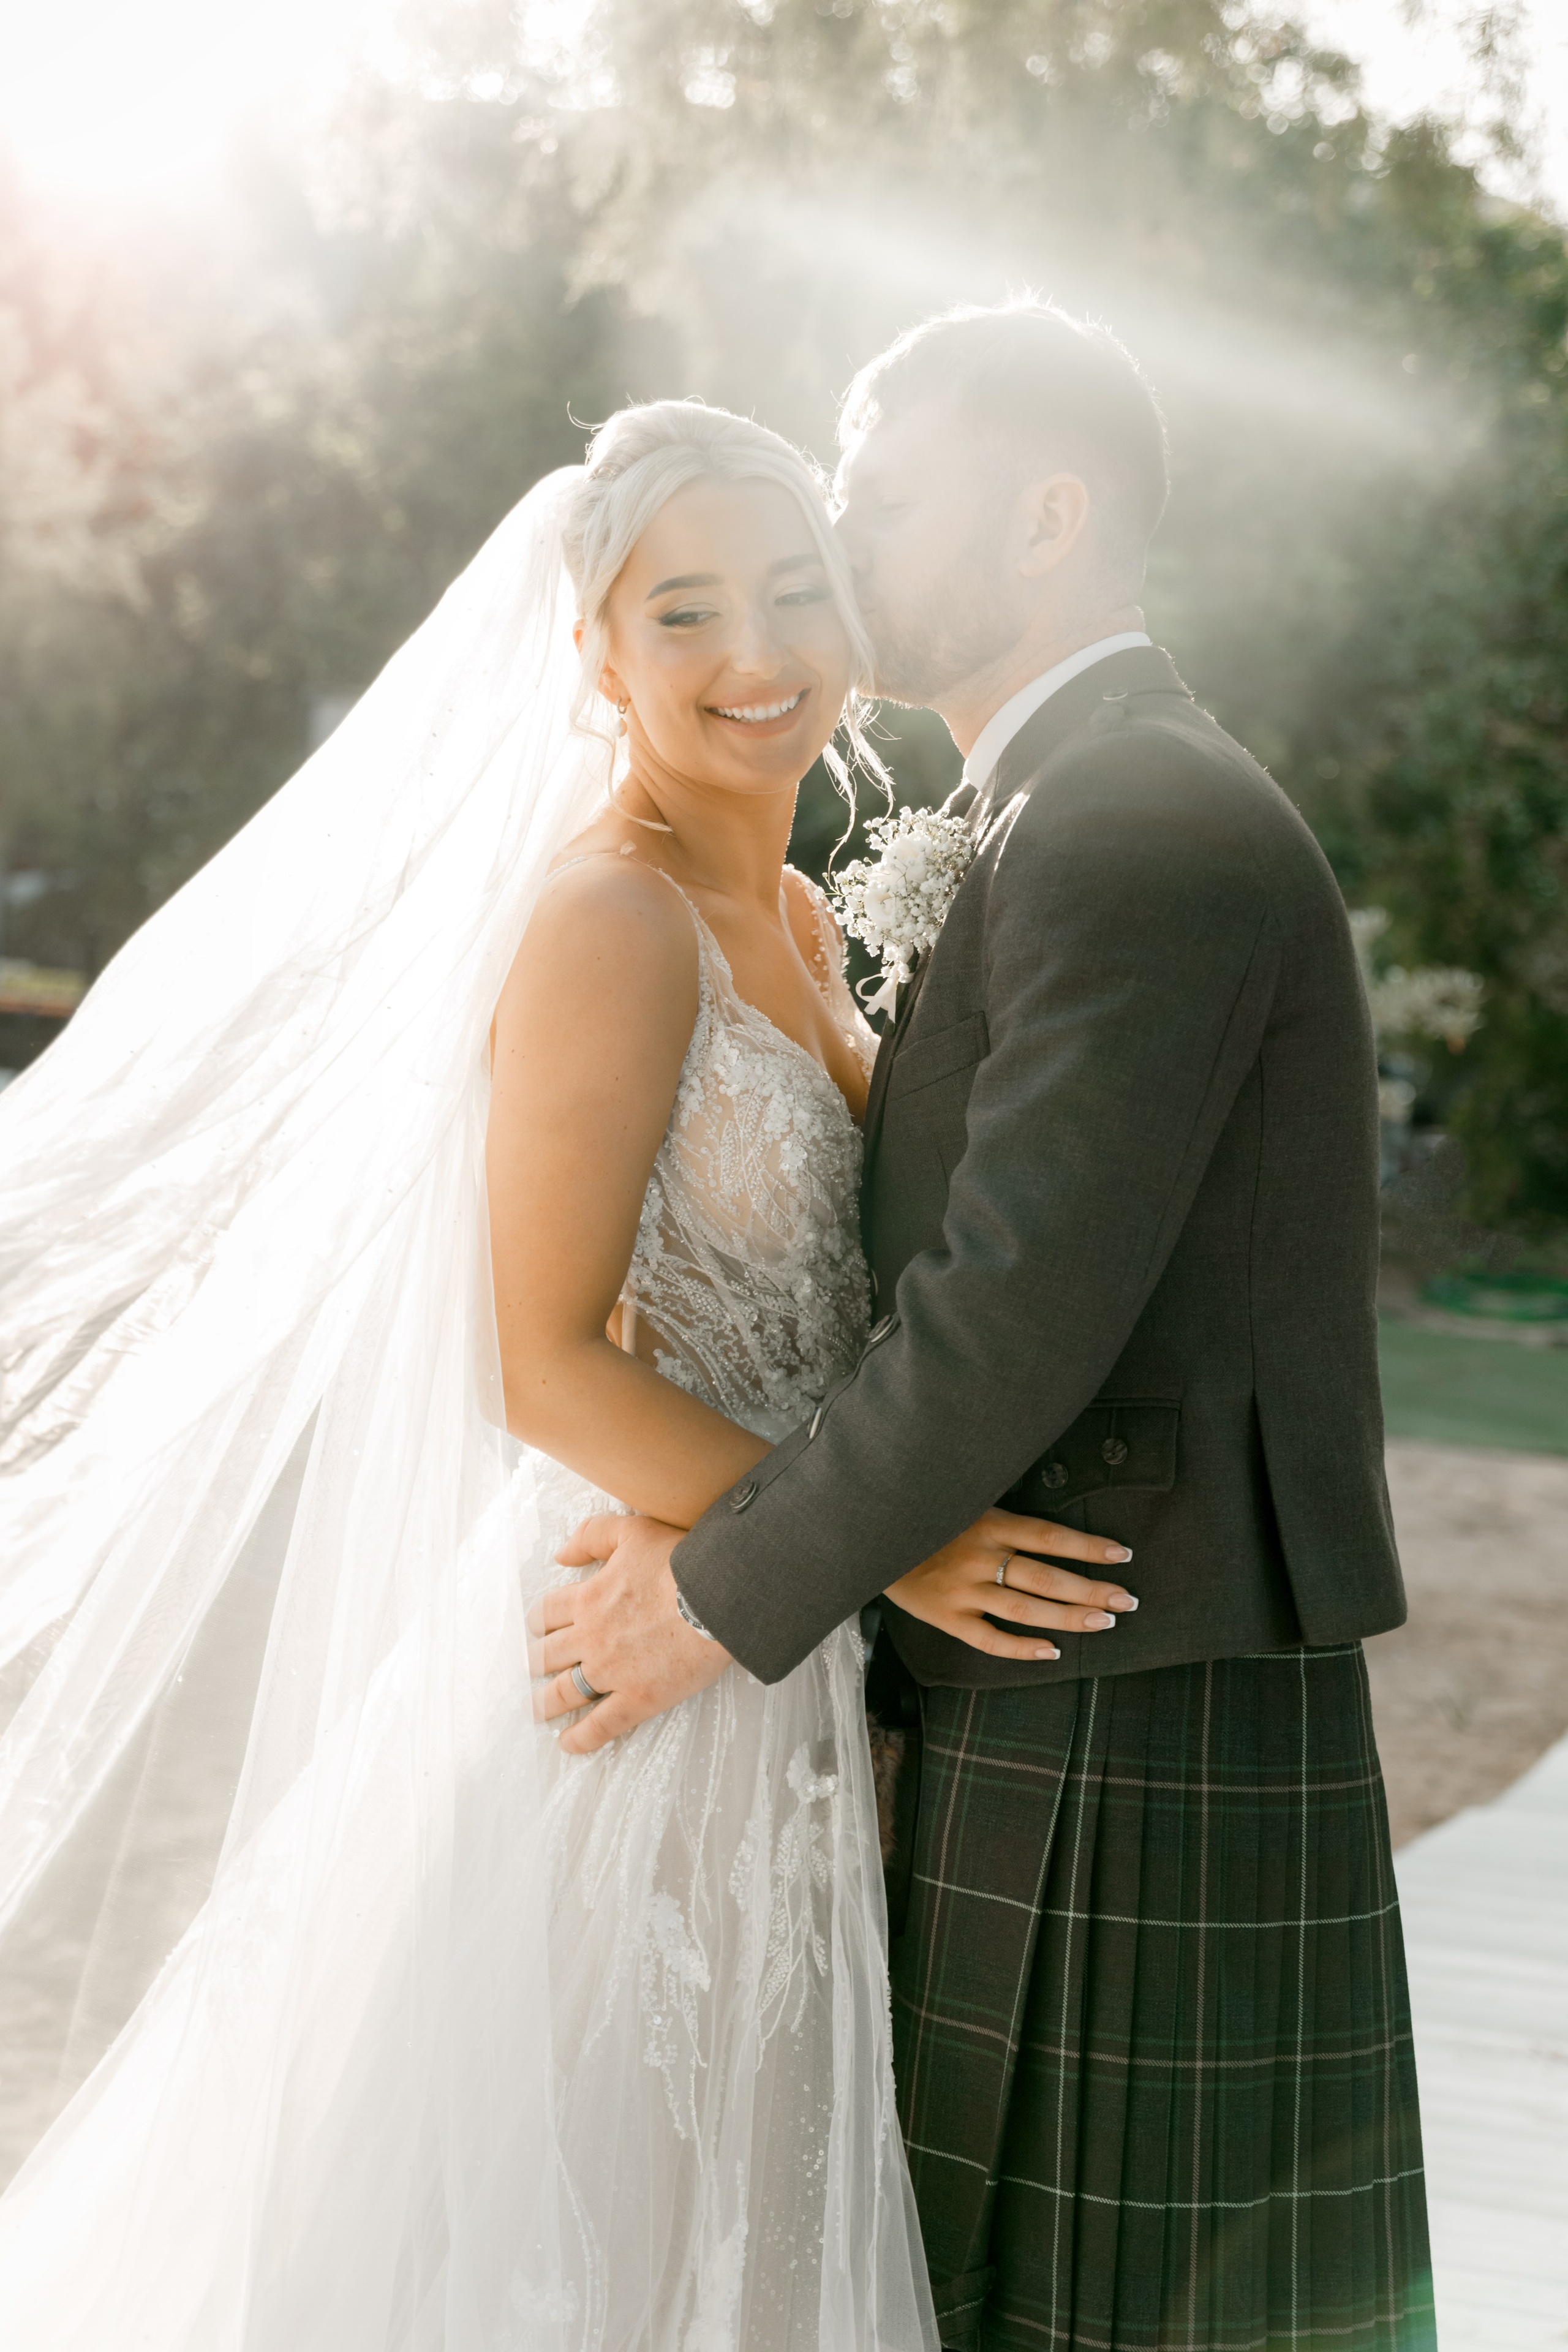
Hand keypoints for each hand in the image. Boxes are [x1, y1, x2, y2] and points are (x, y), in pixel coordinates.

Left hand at [529, 1512, 731, 1753]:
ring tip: (539, 1710)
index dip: (539, 1623)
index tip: (539, 1630)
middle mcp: (591, 1637)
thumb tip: (560, 1555)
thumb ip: (590, 1536)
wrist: (719, 1594)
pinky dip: (580, 1738)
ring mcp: (612, 1671)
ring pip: (564, 1693)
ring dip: (546, 1703)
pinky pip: (600, 1726)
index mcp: (588, 1598)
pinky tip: (568, 1743)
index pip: (547, 1614)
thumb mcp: (631, 1530)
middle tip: (536, 1670)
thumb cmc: (681, 1559)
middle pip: (547, 1656)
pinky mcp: (638, 1698)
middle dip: (537, 1663)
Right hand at [885, 1507, 1136, 1661]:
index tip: (1122, 1554)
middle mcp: (978, 1557)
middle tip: (1127, 1601)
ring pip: (1025, 1610)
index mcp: (987, 1522)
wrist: (868, 1539)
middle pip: (1045, 1577)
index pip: (1048, 1536)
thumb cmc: (926, 1518)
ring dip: (1068, 1617)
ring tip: (1103, 1622)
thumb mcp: (962, 1501)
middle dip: (1090, 1589)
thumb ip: (1001, 1514)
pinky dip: (1022, 1648)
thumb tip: (1048, 1522)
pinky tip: (1052, 1653)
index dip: (1086, 1546)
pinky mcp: (946, 1617)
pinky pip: (989, 1639)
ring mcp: (963, 1590)